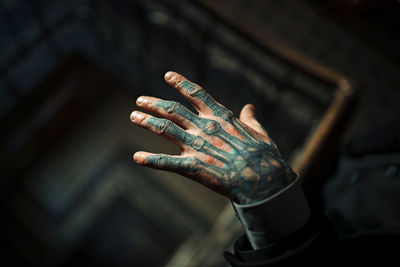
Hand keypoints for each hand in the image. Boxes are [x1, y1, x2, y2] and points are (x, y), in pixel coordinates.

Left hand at [130, 71, 296, 204]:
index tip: (167, 75)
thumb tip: (250, 107)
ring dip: (147, 122)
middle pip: (173, 110)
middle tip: (140, 100)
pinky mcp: (193, 166)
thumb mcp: (258, 132)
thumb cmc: (264, 155)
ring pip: (165, 129)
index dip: (181, 83)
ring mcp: (197, 146)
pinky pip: (166, 162)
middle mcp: (204, 127)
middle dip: (154, 103)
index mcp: (220, 117)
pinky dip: (150, 160)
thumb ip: (250, 119)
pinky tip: (136, 157)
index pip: (197, 94)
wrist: (262, 179)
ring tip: (134, 116)